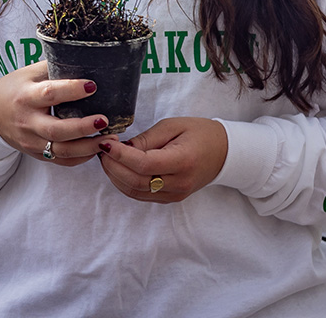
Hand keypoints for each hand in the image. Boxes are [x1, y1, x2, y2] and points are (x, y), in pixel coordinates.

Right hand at [0, 61, 116, 165]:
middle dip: (82, 127)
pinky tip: (97, 148)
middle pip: (56, 130)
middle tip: (104, 120)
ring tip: (108, 137)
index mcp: (26, 96)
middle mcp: (28, 122)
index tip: (93, 86)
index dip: (72, 90)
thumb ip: (55, 67)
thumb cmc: (16, 88)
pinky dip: (80, 158)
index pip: (49, 94)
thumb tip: (86, 58)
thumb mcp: (30, 73)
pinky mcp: (36, 154)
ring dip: (87, 147)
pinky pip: (61, 161)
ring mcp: (31, 141)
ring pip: (60, 151)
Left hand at [98, 117, 227, 202]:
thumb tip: (121, 148)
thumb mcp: (173, 126)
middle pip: (136, 182)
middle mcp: (179, 183)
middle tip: (101, 148)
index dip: (121, 156)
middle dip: (113, 166)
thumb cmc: (200, 133)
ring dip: (115, 176)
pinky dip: (125, 183)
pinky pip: (142, 195)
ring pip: (135, 192)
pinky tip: (118, 168)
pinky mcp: (170, 198)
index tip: (105, 143)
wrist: (224, 152)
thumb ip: (147, 139)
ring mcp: (175, 194)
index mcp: (182, 161)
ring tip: (106, 157)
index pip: (144, 165)